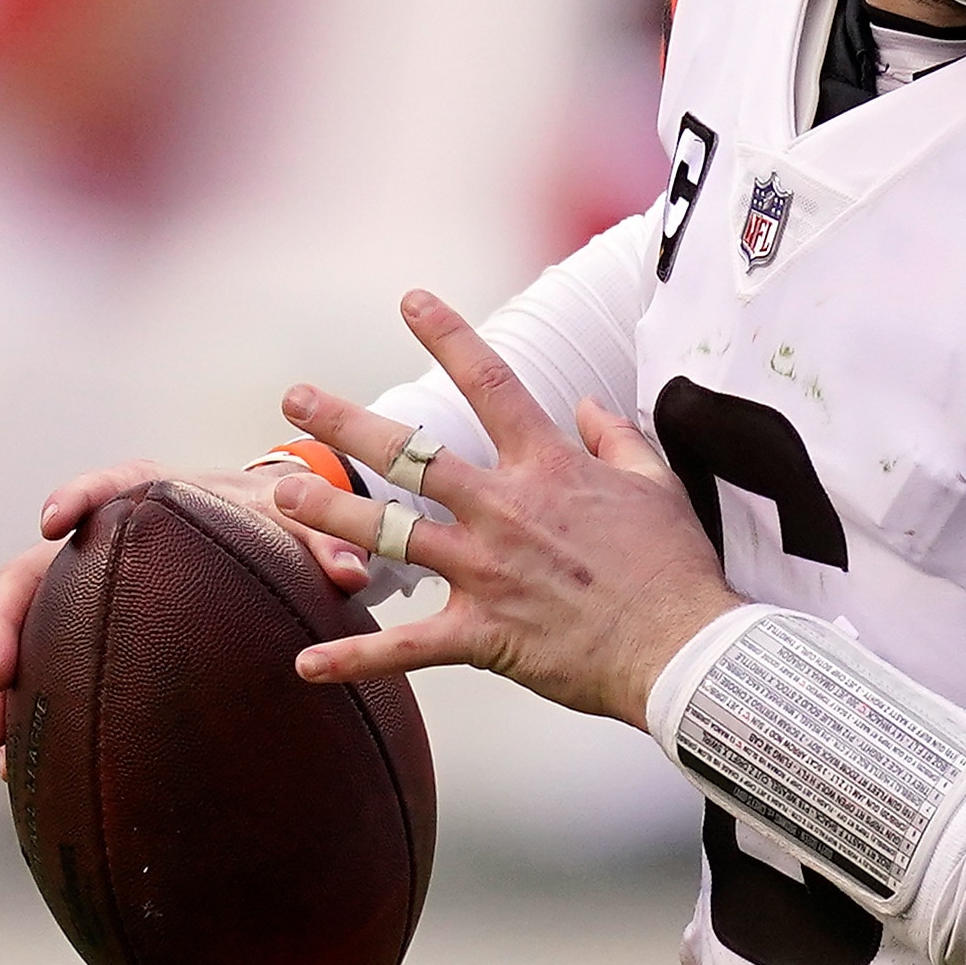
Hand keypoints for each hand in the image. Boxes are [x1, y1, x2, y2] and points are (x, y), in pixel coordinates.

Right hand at [0, 457, 376, 768]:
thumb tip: (352, 575)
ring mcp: (80, 588)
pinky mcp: (79, 629)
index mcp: (143, 496)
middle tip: (0, 671)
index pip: (100, 490)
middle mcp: (97, 542)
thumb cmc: (269, 518)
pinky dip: (28, 710)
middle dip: (4, 622)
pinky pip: (41, 668)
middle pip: (28, 575)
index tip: (52, 522)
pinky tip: (17, 763)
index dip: (72, 500)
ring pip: (21, 629)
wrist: (258, 530)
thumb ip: (322, 542)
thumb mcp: (294, 524)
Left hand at [266, 290, 738, 729]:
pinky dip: (354, 656)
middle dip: (347, 422)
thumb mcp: (655, 484)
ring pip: (390, 534)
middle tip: (295, 397)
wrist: (682, 648)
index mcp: (548, 467)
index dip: (449, 336)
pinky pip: (405, 647)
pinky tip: (305, 663)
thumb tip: (587, 405)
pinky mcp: (483, 633)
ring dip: (331, 510)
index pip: (491, 383)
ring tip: (283, 491)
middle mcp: (506, 510)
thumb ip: (615, 438)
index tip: (411, 301)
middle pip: (412, 454)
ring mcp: (488, 571)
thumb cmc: (675, 567)